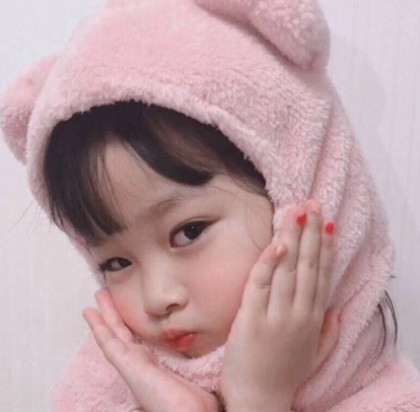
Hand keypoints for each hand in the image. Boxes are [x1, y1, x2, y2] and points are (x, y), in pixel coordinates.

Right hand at [83, 289, 221, 411]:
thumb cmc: (199, 401)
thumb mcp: (201, 369)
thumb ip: (202, 352)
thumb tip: (217, 336)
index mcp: (155, 364)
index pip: (139, 338)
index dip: (130, 323)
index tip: (126, 308)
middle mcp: (142, 363)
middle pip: (123, 334)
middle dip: (114, 315)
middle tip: (105, 295)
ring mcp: (133, 366)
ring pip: (113, 336)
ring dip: (103, 317)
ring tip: (93, 301)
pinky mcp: (129, 368)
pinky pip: (110, 345)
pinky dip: (99, 329)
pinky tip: (90, 315)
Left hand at [220, 200, 339, 410]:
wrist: (260, 403)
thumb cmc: (285, 377)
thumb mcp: (315, 356)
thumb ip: (330, 331)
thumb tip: (338, 308)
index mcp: (313, 319)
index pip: (321, 274)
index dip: (326, 247)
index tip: (328, 223)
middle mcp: (298, 313)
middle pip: (307, 265)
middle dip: (311, 233)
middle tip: (314, 205)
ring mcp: (276, 315)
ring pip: (287, 269)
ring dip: (293, 239)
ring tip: (298, 213)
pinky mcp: (252, 318)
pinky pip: (261, 284)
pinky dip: (269, 262)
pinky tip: (277, 243)